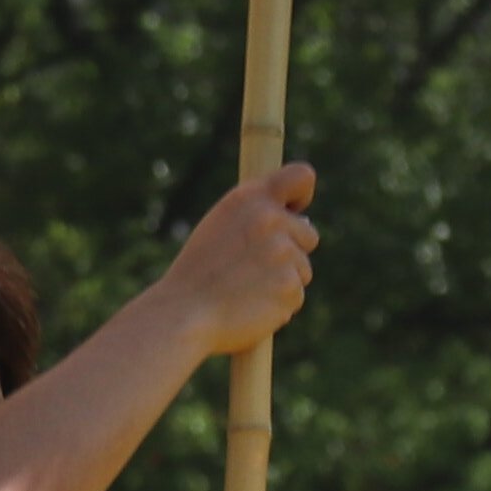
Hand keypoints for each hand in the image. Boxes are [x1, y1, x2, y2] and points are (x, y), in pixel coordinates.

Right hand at [148, 164, 319, 359]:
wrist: (182, 314)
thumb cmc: (197, 273)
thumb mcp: (220, 227)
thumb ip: (256, 216)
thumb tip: (299, 220)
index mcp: (250, 198)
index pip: (301, 176)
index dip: (302, 195)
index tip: (295, 210)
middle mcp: (271, 220)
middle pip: (309, 234)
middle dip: (290, 251)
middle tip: (252, 268)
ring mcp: (284, 254)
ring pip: (302, 269)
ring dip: (282, 281)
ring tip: (244, 289)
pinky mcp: (291, 288)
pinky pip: (296, 296)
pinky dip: (278, 306)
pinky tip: (249, 306)